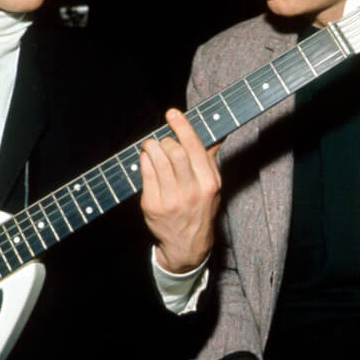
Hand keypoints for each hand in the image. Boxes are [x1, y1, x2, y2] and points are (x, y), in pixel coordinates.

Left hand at [140, 108, 220, 272]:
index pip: (195, 147)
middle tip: (163, 141)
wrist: (187, 245)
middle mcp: (191, 191)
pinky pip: (145, 173)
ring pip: (157, 160)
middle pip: (174, 151)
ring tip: (151, 146)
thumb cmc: (200, 209)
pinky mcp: (152, 206)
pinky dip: (144, 159)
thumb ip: (210, 159)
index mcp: (208, 183)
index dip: (182, 126)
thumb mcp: (213, 186)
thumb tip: (215, 133)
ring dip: (151, 146)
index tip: (172, 113)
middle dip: (165, 140)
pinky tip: (146, 159)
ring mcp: (171, 199)